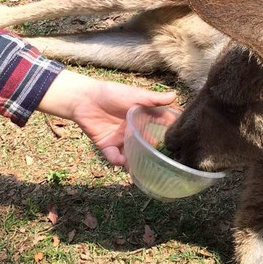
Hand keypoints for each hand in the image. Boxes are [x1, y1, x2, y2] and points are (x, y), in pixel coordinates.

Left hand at [37, 70, 176, 165]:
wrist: (84, 98)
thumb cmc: (111, 93)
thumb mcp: (134, 95)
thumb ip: (153, 99)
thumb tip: (174, 96)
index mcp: (141, 120)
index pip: (158, 130)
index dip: (167, 137)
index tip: (178, 145)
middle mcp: (132, 132)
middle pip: (145, 147)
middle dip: (153, 156)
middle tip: (162, 164)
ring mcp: (119, 140)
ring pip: (131, 156)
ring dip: (136, 163)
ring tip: (144, 170)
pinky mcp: (106, 145)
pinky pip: (114, 157)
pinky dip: (118, 160)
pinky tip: (122, 160)